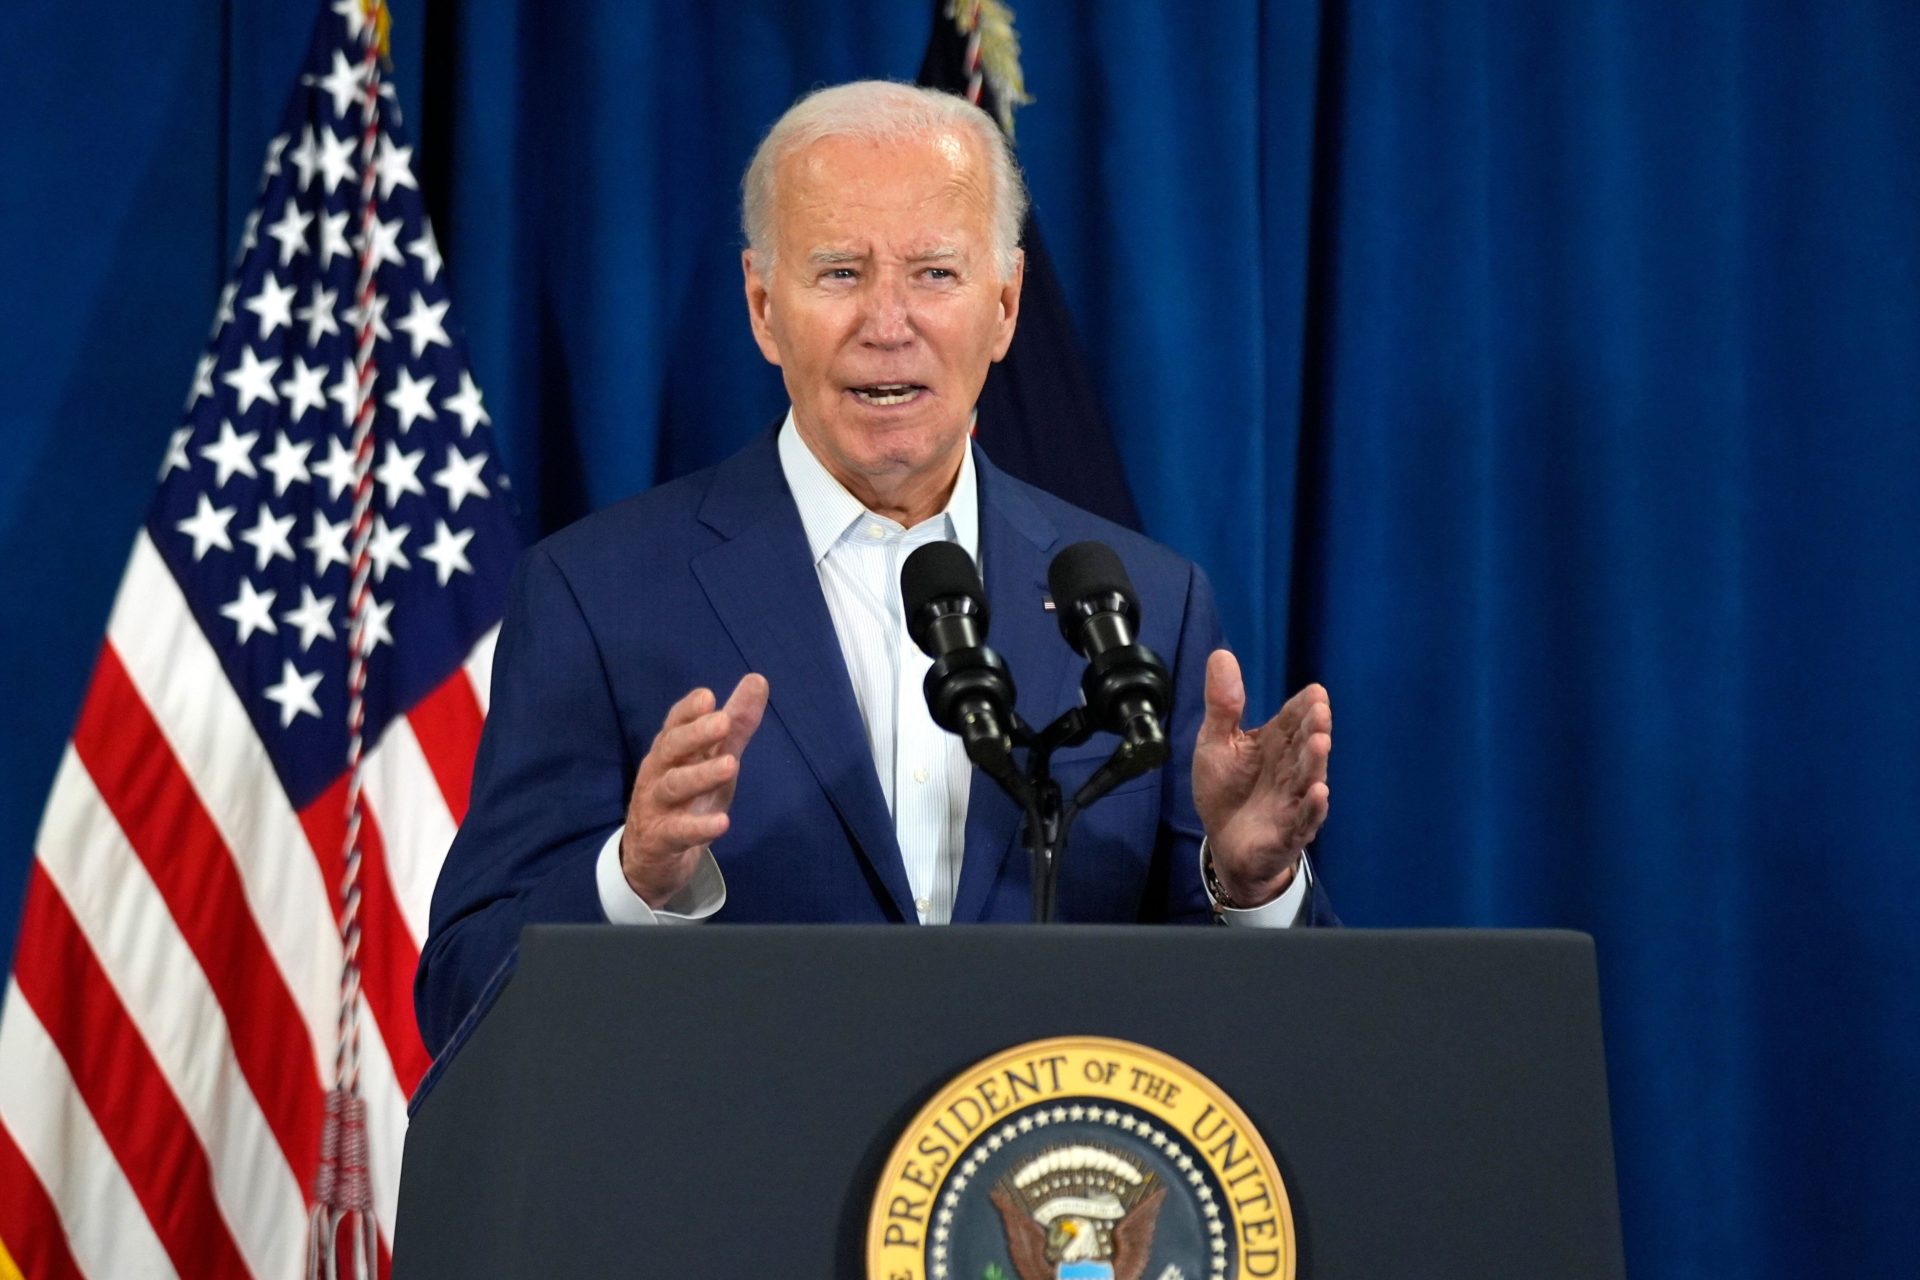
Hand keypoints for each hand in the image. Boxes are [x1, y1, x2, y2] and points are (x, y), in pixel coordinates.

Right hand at [620, 675, 767, 907]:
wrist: (651, 857)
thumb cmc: (686, 798)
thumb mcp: (713, 759)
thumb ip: (735, 725)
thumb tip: (758, 679)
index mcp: (670, 751)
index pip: (674, 724)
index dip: (688, 710)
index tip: (708, 696)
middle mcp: (659, 773)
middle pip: (671, 749)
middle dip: (695, 734)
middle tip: (722, 721)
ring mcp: (657, 806)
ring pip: (673, 786)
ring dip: (700, 775)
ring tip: (731, 765)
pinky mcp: (661, 839)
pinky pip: (678, 832)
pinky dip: (699, 827)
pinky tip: (722, 823)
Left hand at [1191, 651, 1329, 906]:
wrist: (1225, 843)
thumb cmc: (1227, 789)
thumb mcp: (1216, 742)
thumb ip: (1223, 704)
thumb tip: (1221, 654)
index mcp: (1276, 743)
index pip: (1294, 720)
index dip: (1304, 707)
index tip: (1314, 692)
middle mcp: (1290, 768)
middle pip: (1304, 746)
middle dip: (1313, 728)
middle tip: (1320, 710)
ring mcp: (1293, 800)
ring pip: (1308, 778)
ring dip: (1315, 762)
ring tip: (1320, 741)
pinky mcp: (1289, 831)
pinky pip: (1304, 819)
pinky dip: (1313, 807)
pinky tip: (1319, 792)